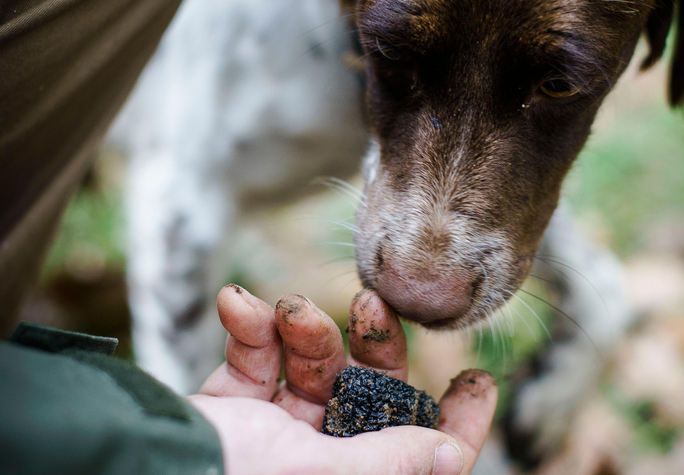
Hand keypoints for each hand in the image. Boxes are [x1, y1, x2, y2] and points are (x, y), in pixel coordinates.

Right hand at [188, 286, 496, 474]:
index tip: (479, 378)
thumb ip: (388, 462)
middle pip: (373, 389)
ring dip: (303, 324)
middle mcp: (322, 457)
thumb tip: (453, 458)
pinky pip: (256, 354)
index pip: (422, 456)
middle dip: (375, 341)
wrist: (128, 471)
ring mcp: (279, 429)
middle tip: (371, 303)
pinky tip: (238, 303)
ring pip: (315, 360)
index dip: (457, 423)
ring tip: (287, 307)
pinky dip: (250, 325)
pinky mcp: (236, 404)